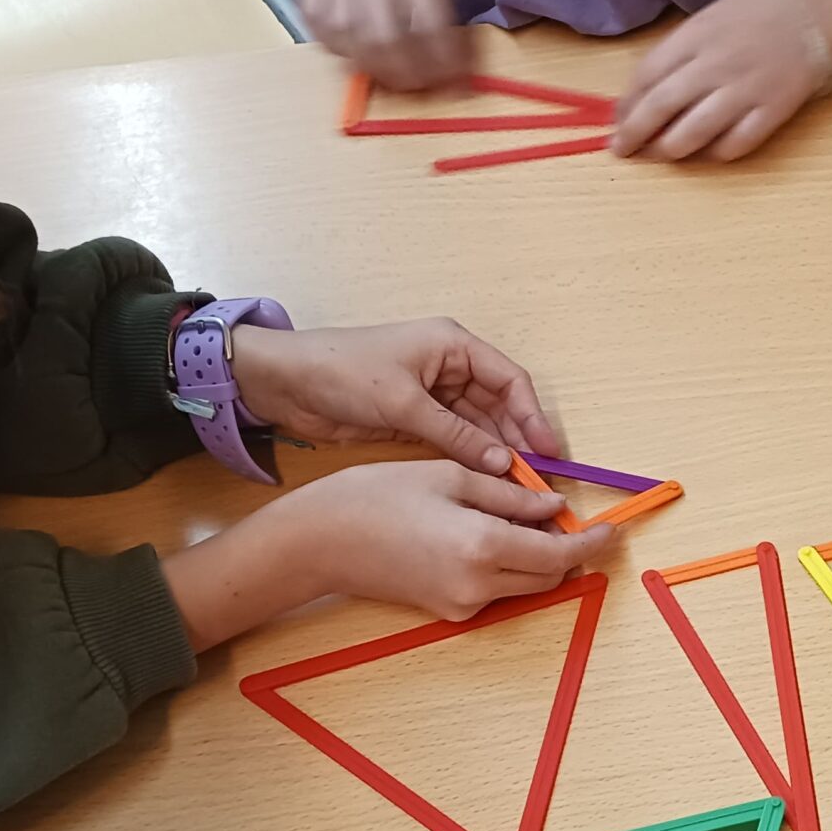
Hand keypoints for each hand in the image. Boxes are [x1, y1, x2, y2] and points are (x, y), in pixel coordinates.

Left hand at [231, 320, 559, 475]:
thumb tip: (503, 462)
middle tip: (536, 476)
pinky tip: (487, 480)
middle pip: (499, 404)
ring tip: (517, 484)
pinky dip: (472, 457)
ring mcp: (433, 393)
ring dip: (497, 451)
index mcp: (452, 346)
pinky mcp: (416, 417)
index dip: (532, 415)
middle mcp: (449, 367)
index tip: (547, 451)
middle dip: (518, 438)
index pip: (509, 379)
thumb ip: (456, 434)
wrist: (284, 383)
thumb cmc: (342, 372)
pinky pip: (457, 438)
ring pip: (480, 425)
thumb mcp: (403, 403)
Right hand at [276, 460, 613, 620]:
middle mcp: (479, 586)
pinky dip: (505, 565)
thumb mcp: (449, 477)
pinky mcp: (447, 612)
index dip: (592, 542)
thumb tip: (554, 508)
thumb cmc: (374, 497)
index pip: (561, 554)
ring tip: (514, 516)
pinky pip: (495, 589)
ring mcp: (463, 605)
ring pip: (524, 585)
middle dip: (564, 548)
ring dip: (535, 557)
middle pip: (549, 576)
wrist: (317, 542)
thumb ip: (510, 495)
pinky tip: (481, 533)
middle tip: (558, 513)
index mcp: (483, 546)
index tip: (613, 529)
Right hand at [299, 0, 473, 89]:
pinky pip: (326, 38)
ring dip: (384, 72)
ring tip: (399, 73)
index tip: (463, 82)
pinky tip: (360, 46)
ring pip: (360, 54)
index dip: (452, 68)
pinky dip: (344, 52)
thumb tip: (452, 40)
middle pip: (396, 54)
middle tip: (431, 85)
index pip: (437, 37)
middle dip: (419, 80)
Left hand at [610, 0, 831, 162]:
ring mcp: (744, 90)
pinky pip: (735, 144)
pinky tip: (706, 154)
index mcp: (694, 36)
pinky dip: (715, 155)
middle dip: (634, 135)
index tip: (617, 120)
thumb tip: (651, 91)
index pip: (646, 77)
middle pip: (660, 108)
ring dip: (669, 150)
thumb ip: (682, 51)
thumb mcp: (711, 18)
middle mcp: (713, 65)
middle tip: (623, 150)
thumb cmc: (763, 6)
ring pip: (692, 133)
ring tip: (659, 156)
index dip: (626, 105)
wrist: (821, 2)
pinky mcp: (773, 111)